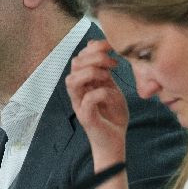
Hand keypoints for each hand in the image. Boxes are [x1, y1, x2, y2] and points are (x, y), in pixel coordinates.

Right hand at [65, 40, 128, 167]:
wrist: (115, 141)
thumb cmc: (112, 115)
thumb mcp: (111, 88)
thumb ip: (105, 71)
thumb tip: (100, 48)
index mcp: (83, 83)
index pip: (79, 57)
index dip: (93, 47)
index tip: (112, 46)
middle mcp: (77, 92)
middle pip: (74, 64)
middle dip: (95, 57)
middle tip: (113, 63)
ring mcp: (79, 104)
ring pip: (72, 80)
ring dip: (92, 73)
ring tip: (108, 77)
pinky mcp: (86, 117)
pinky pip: (88, 99)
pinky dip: (102, 93)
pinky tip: (113, 95)